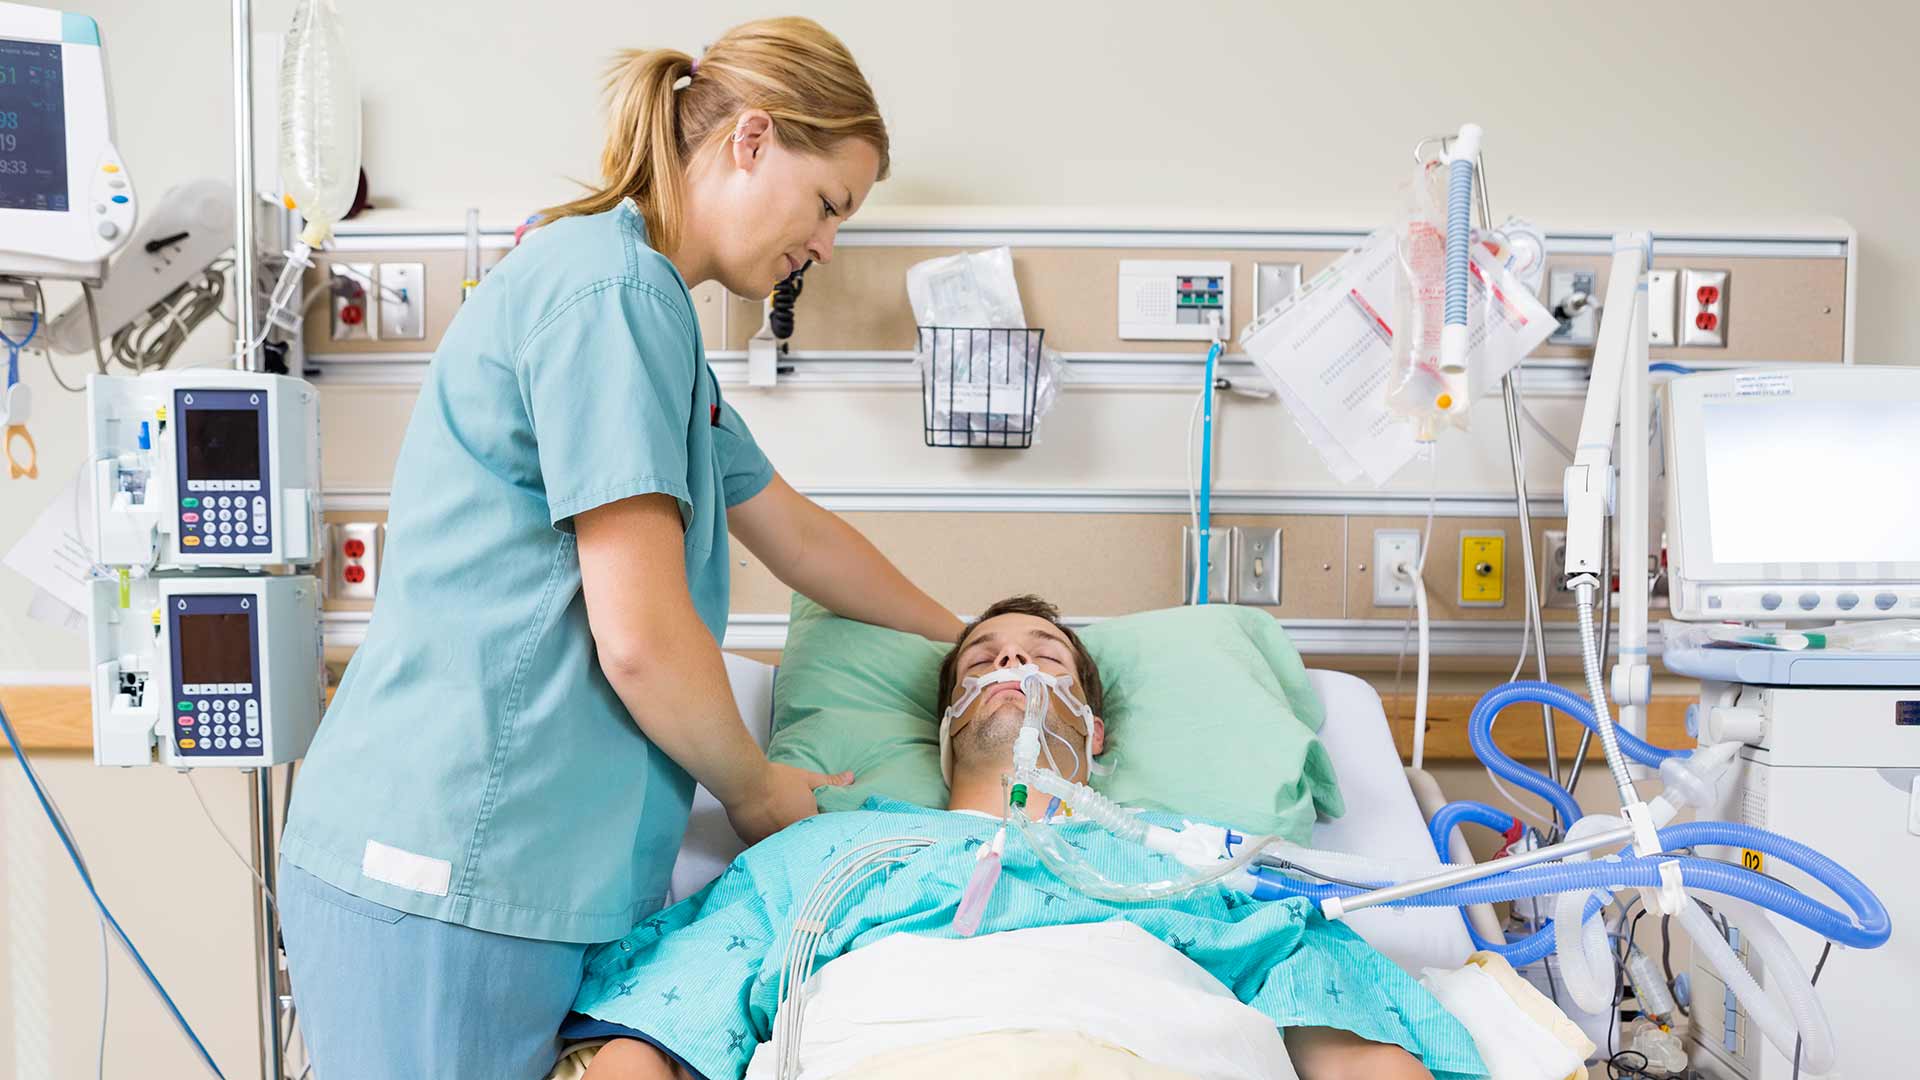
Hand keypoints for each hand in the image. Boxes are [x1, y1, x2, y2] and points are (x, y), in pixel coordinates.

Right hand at [725, 762, 853, 844]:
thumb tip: (851, 778)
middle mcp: (793, 837)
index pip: (824, 834)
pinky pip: (767, 850)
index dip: (825, 834)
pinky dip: (770, 848)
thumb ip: (830, 782)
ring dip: (789, 848)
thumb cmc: (776, 780)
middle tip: (804, 835)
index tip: (825, 832)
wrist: (745, 782)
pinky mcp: (756, 844)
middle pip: (804, 845)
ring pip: (785, 851)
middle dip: (807, 843)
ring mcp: (774, 842)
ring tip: (786, 840)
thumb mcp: (806, 778)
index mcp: (809, 823)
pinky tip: (770, 841)